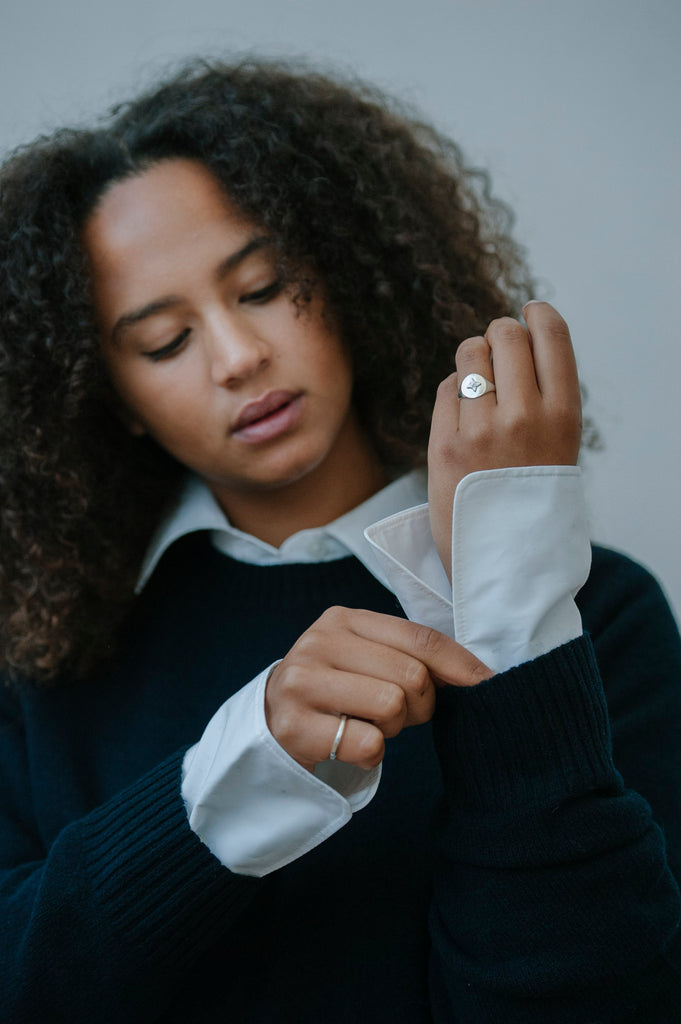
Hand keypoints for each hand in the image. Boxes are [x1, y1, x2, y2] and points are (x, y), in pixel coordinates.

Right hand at [266, 607, 490, 770]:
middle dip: (419, 704)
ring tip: (367, 723)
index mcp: (342, 620)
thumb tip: (480, 675)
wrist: (269, 720)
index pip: (418, 637)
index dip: (459, 664)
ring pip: (391, 706)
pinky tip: (348, 743)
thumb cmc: (335, 688)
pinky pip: (368, 744)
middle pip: (411, 676)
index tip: (487, 683)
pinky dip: (370, 753)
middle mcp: (318, 644)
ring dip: (392, 728)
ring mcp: (302, 684)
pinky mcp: (294, 728)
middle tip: (397, 713)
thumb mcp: (366, 658)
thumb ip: (411, 656)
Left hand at [428, 301, 581, 580]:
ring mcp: (480, 431)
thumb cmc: (532, 502)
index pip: (551, 335)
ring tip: (478, 386)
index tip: (529, 313)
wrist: (506, 565)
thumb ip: (542, 398)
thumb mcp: (558, 448)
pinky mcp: (444, 446)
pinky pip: (446, 388)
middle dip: (498, 337)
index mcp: (563, 416)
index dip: (537, 314)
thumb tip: (513, 339)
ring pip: (469, 354)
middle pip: (504, 334)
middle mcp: (524, 417)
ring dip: (472, 360)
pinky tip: (462, 416)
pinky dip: (452, 393)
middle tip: (497, 357)